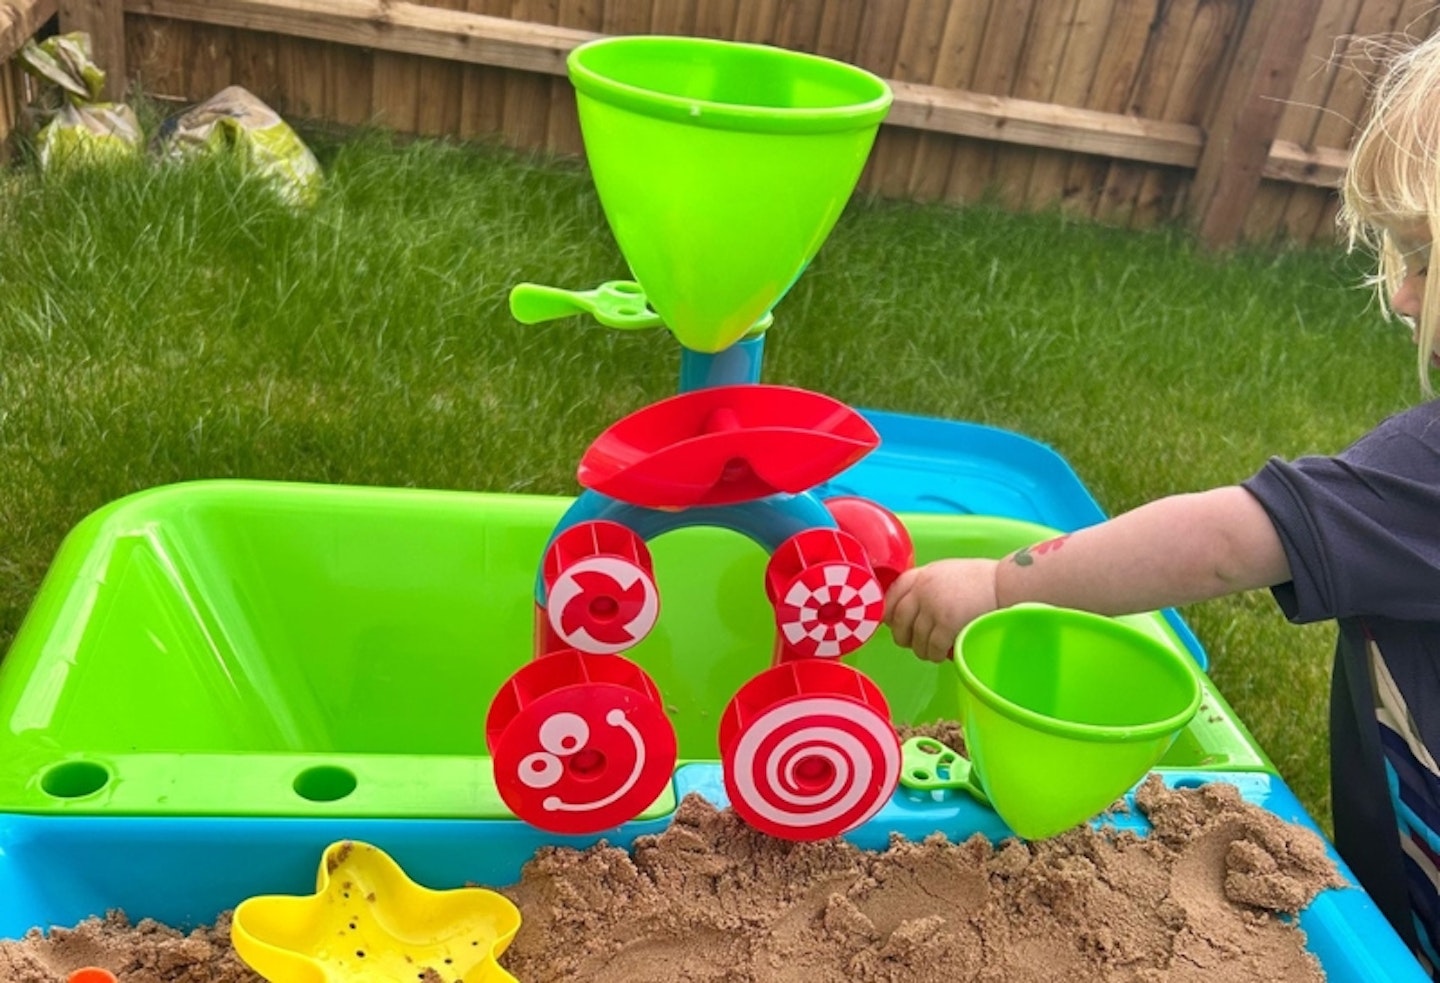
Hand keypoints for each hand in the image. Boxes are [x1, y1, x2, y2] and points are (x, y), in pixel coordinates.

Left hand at [884, 558, 999, 662]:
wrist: (1006, 583)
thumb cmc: (982, 580)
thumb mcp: (947, 573)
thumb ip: (927, 586)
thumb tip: (912, 608)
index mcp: (923, 574)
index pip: (892, 593)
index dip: (889, 612)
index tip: (891, 623)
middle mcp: (923, 589)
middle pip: (898, 619)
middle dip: (902, 636)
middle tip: (911, 643)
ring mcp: (933, 606)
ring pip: (915, 638)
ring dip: (921, 650)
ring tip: (931, 652)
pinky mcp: (947, 623)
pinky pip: (932, 646)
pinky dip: (935, 655)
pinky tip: (941, 655)